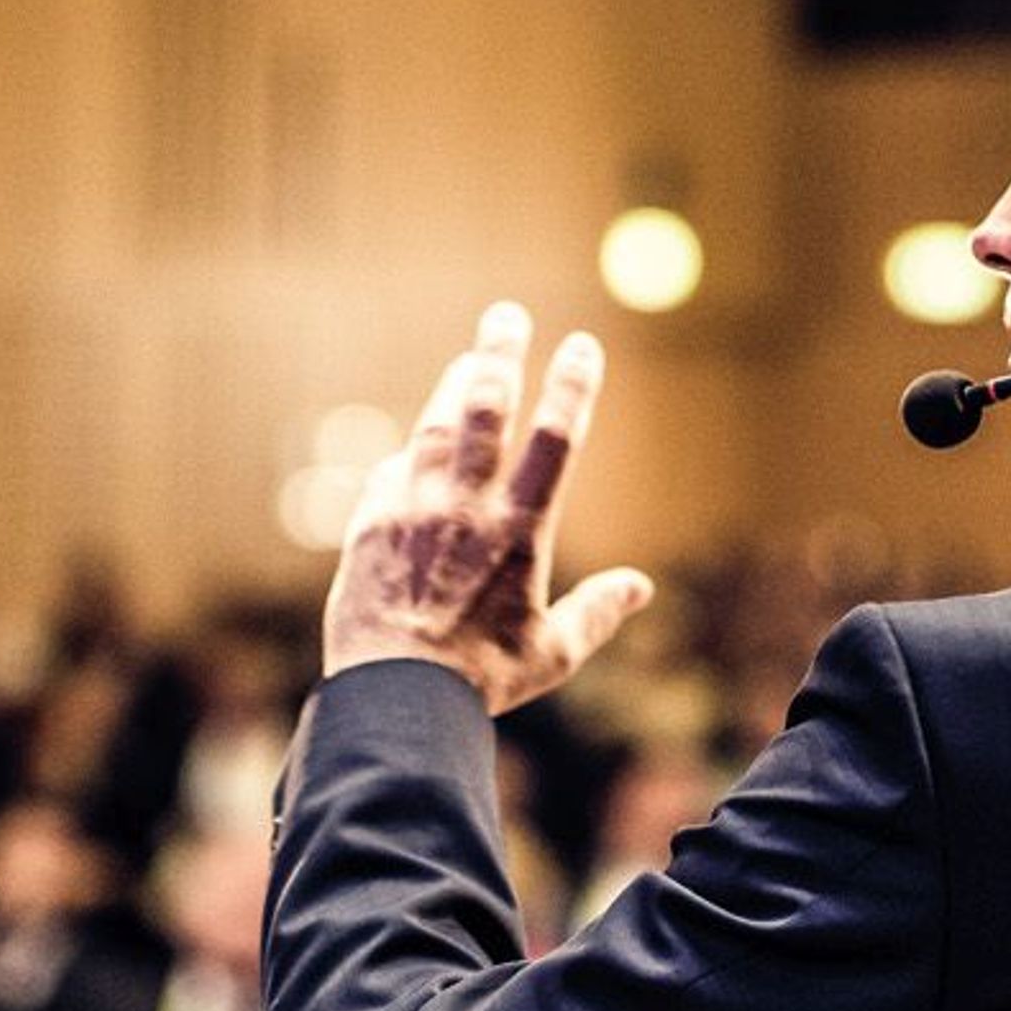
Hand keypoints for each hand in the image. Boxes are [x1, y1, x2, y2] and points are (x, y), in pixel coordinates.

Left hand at [325, 302, 653, 714]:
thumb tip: (640, 587)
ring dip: (454, 388)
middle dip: (499, 353)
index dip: (573, 386)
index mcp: (520, 530)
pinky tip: (418, 452)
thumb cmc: (479, 680)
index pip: (556, 439)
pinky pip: (393, 472)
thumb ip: (597, 612)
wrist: (393, 694)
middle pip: (486, 406)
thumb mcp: (551, 653)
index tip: (582, 345)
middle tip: (505, 316)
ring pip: (436, 426)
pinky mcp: (371, 522)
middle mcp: (466, 506)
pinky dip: (411, 456)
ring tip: (468, 363)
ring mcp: (414, 507)